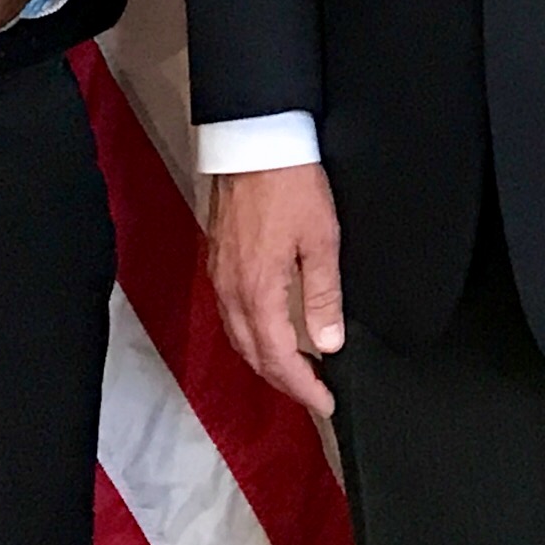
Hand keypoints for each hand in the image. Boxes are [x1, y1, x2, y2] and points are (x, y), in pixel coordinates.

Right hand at [209, 165, 345, 418]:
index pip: (279, 359)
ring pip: (238, 337)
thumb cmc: (291, 184)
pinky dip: (251, 335)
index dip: (303, 388)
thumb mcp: (321, 240)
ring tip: (296, 370)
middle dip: (284, 381)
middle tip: (314, 393)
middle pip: (253, 355)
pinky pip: (230, 314)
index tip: (326, 403)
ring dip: (265, 360)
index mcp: (259, 292)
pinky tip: (268, 330)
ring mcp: (220, 276)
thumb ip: (323, 297)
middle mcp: (232, 291)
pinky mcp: (217, 260)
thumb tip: (328, 344)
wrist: (253, 141)